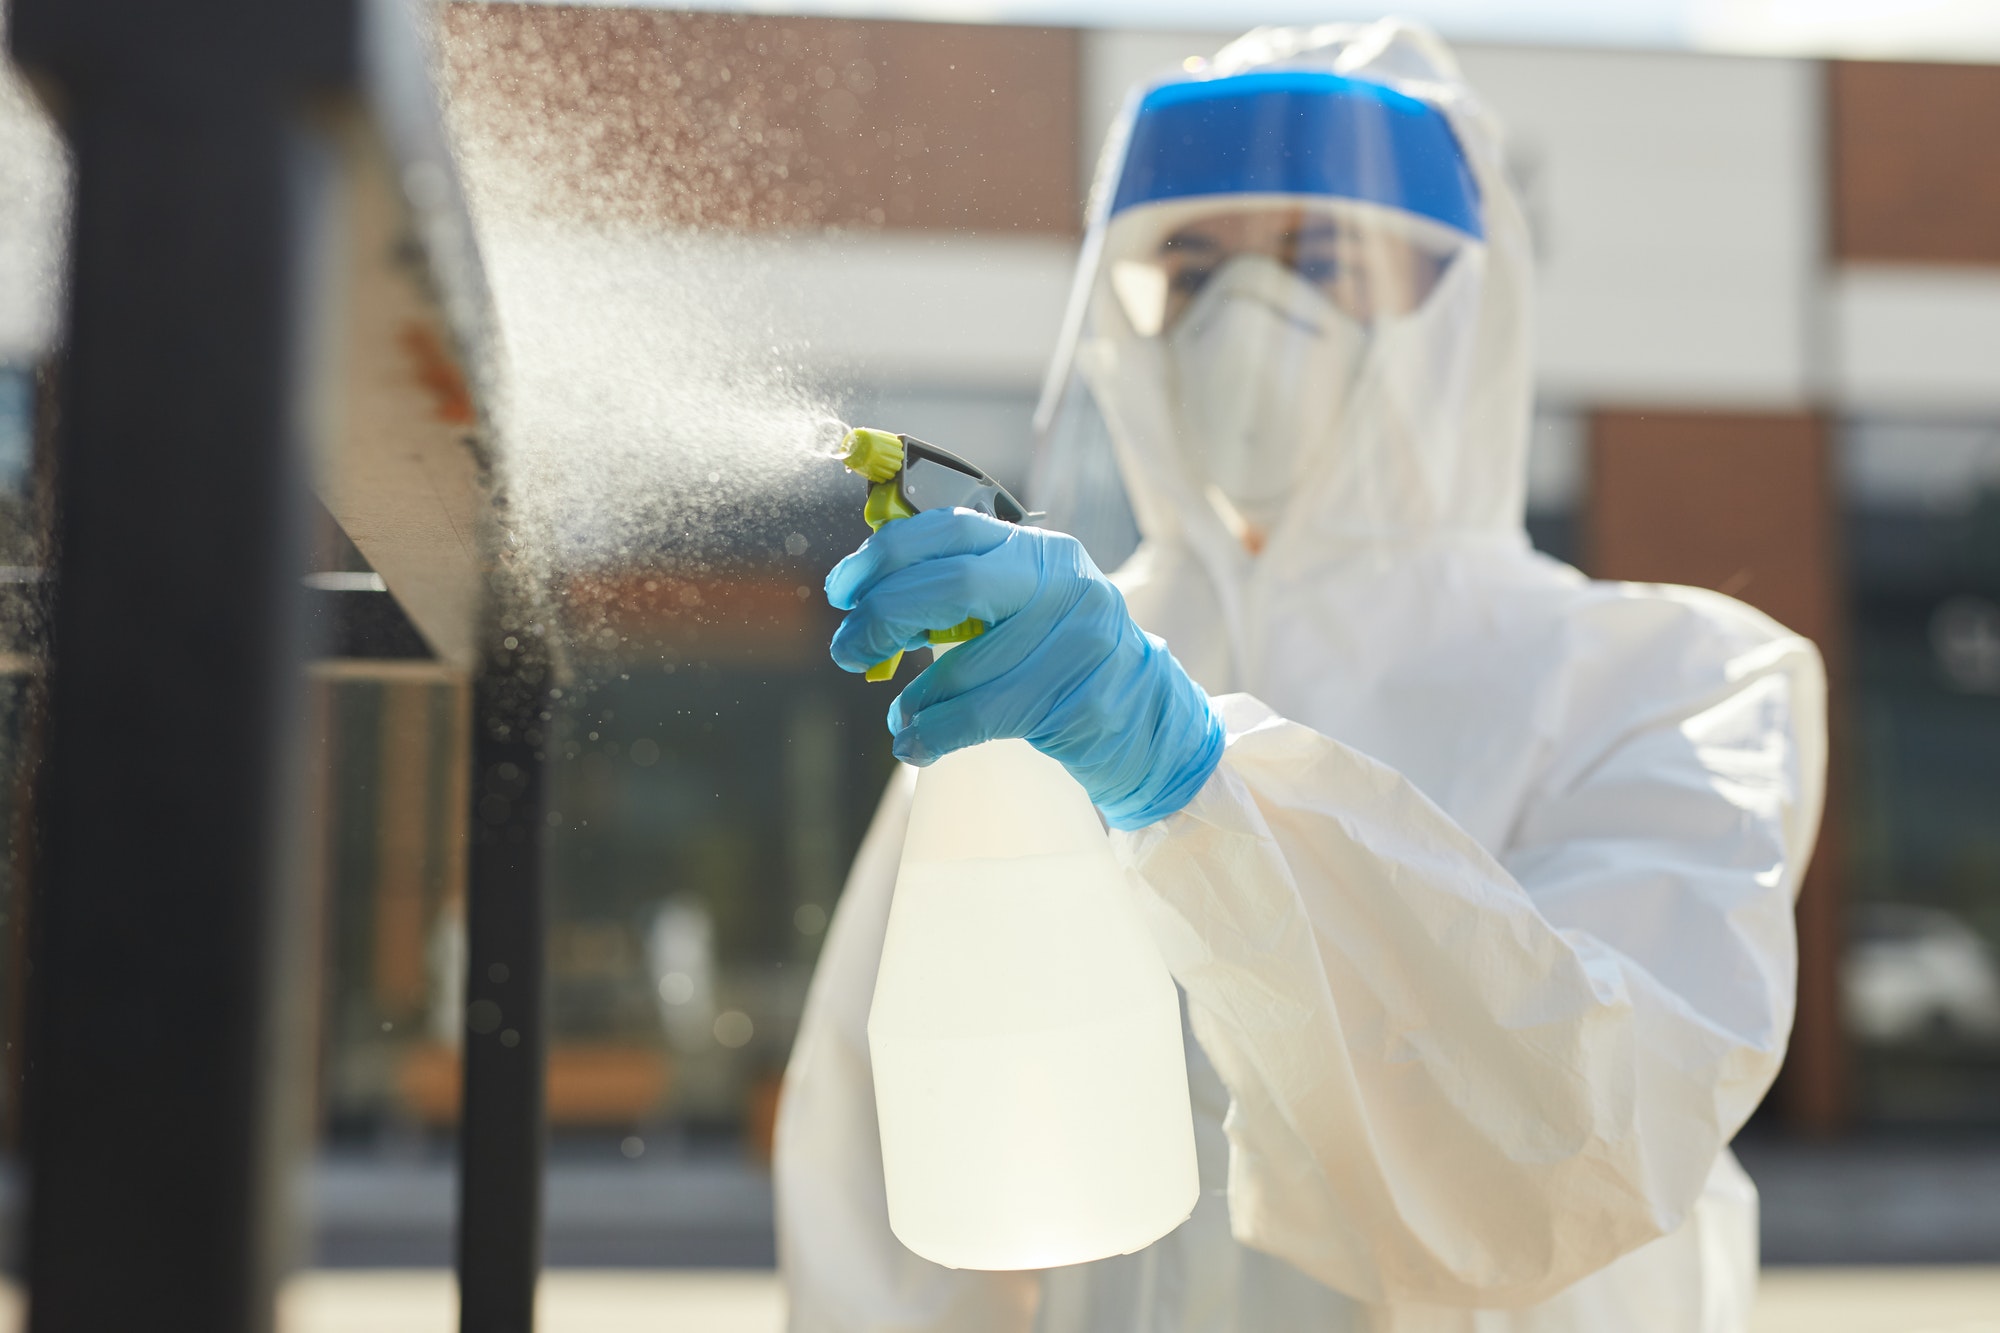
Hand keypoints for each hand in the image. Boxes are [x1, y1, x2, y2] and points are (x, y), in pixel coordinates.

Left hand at [825, 508, 1223, 830]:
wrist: (1149, 719)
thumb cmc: (1065, 660)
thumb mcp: (1024, 606)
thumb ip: (962, 592)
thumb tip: (869, 598)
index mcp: (1040, 550)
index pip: (951, 530)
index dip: (884, 555)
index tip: (842, 589)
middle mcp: (1063, 583)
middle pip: (951, 586)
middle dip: (883, 618)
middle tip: (848, 650)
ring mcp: (1077, 641)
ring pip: (963, 667)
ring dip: (913, 698)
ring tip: (900, 716)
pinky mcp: (1080, 699)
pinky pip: (983, 716)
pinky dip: (935, 734)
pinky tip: (916, 745)